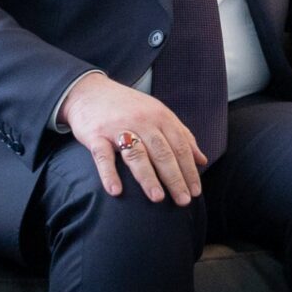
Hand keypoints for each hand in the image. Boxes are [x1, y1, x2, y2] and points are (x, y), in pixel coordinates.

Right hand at [62, 72, 204, 205]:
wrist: (89, 91)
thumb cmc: (129, 107)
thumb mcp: (158, 114)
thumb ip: (181, 135)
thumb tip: (202, 160)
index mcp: (161, 117)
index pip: (180, 146)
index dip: (189, 170)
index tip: (196, 191)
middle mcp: (142, 121)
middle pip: (162, 152)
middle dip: (175, 178)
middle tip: (183, 200)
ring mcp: (118, 128)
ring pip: (137, 154)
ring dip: (148, 177)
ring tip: (158, 198)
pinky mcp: (95, 134)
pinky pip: (103, 156)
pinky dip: (109, 174)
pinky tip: (116, 191)